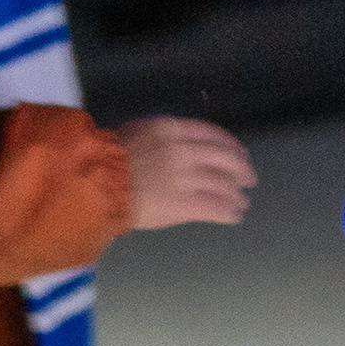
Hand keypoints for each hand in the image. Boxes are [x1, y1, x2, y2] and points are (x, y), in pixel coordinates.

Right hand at [119, 117, 254, 229]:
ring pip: (223, 185)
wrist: (95, 182)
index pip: (213, 134)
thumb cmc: (107, 158)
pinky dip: (228, 212)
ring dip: (236, 195)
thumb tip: (183, 145)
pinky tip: (234, 216)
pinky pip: (215, 207)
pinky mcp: (184, 203)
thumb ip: (165, 136)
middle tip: (249, 179)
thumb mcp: (138, 132)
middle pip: (226, 158)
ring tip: (241, 202)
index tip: (240, 153)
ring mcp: (186, 177)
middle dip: (242, 170)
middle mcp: (185, 150)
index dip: (231, 145)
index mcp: (173, 130)